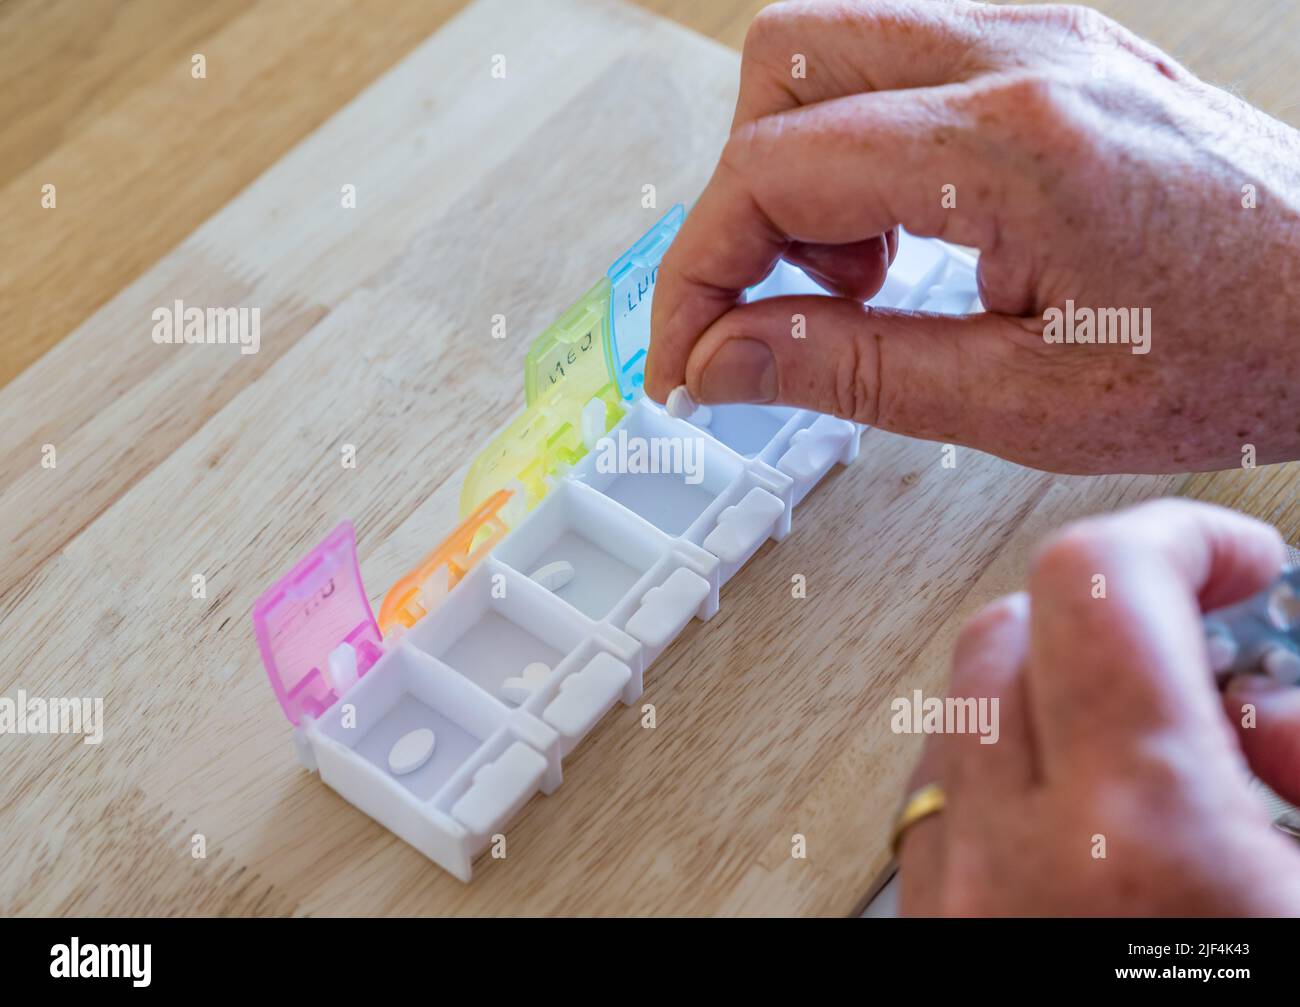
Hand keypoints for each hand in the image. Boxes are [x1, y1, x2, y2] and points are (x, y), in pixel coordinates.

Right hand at [646, 0, 1299, 473]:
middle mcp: (1022, 55)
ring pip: (830, 44)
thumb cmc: (1235, 355)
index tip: (691, 353)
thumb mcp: (1022, 402)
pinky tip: (909, 235)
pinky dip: (860, 147)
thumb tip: (724, 360)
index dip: (700, 270)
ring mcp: (1041, 35)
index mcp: (1012, 147)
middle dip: (742, 198)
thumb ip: (850, 370)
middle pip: (780, 64)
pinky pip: (900, 58)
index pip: (771, 170)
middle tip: (774, 303)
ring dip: (797, 165)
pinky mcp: (1053, 48)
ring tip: (856, 276)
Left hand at [897, 499, 1299, 915]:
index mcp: (1137, 836)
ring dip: (1050, 693)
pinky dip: (1003, 774)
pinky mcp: (923, 930)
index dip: (1176, 539)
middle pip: (1009, 629)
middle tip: (1197, 656)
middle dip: (1114, 615)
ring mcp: (948, 899)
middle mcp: (1007, 860)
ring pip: (958, 711)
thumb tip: (1275, 715)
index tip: (1227, 558)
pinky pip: (935, 800)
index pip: (1098, 582)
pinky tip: (1082, 821)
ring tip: (1149, 756)